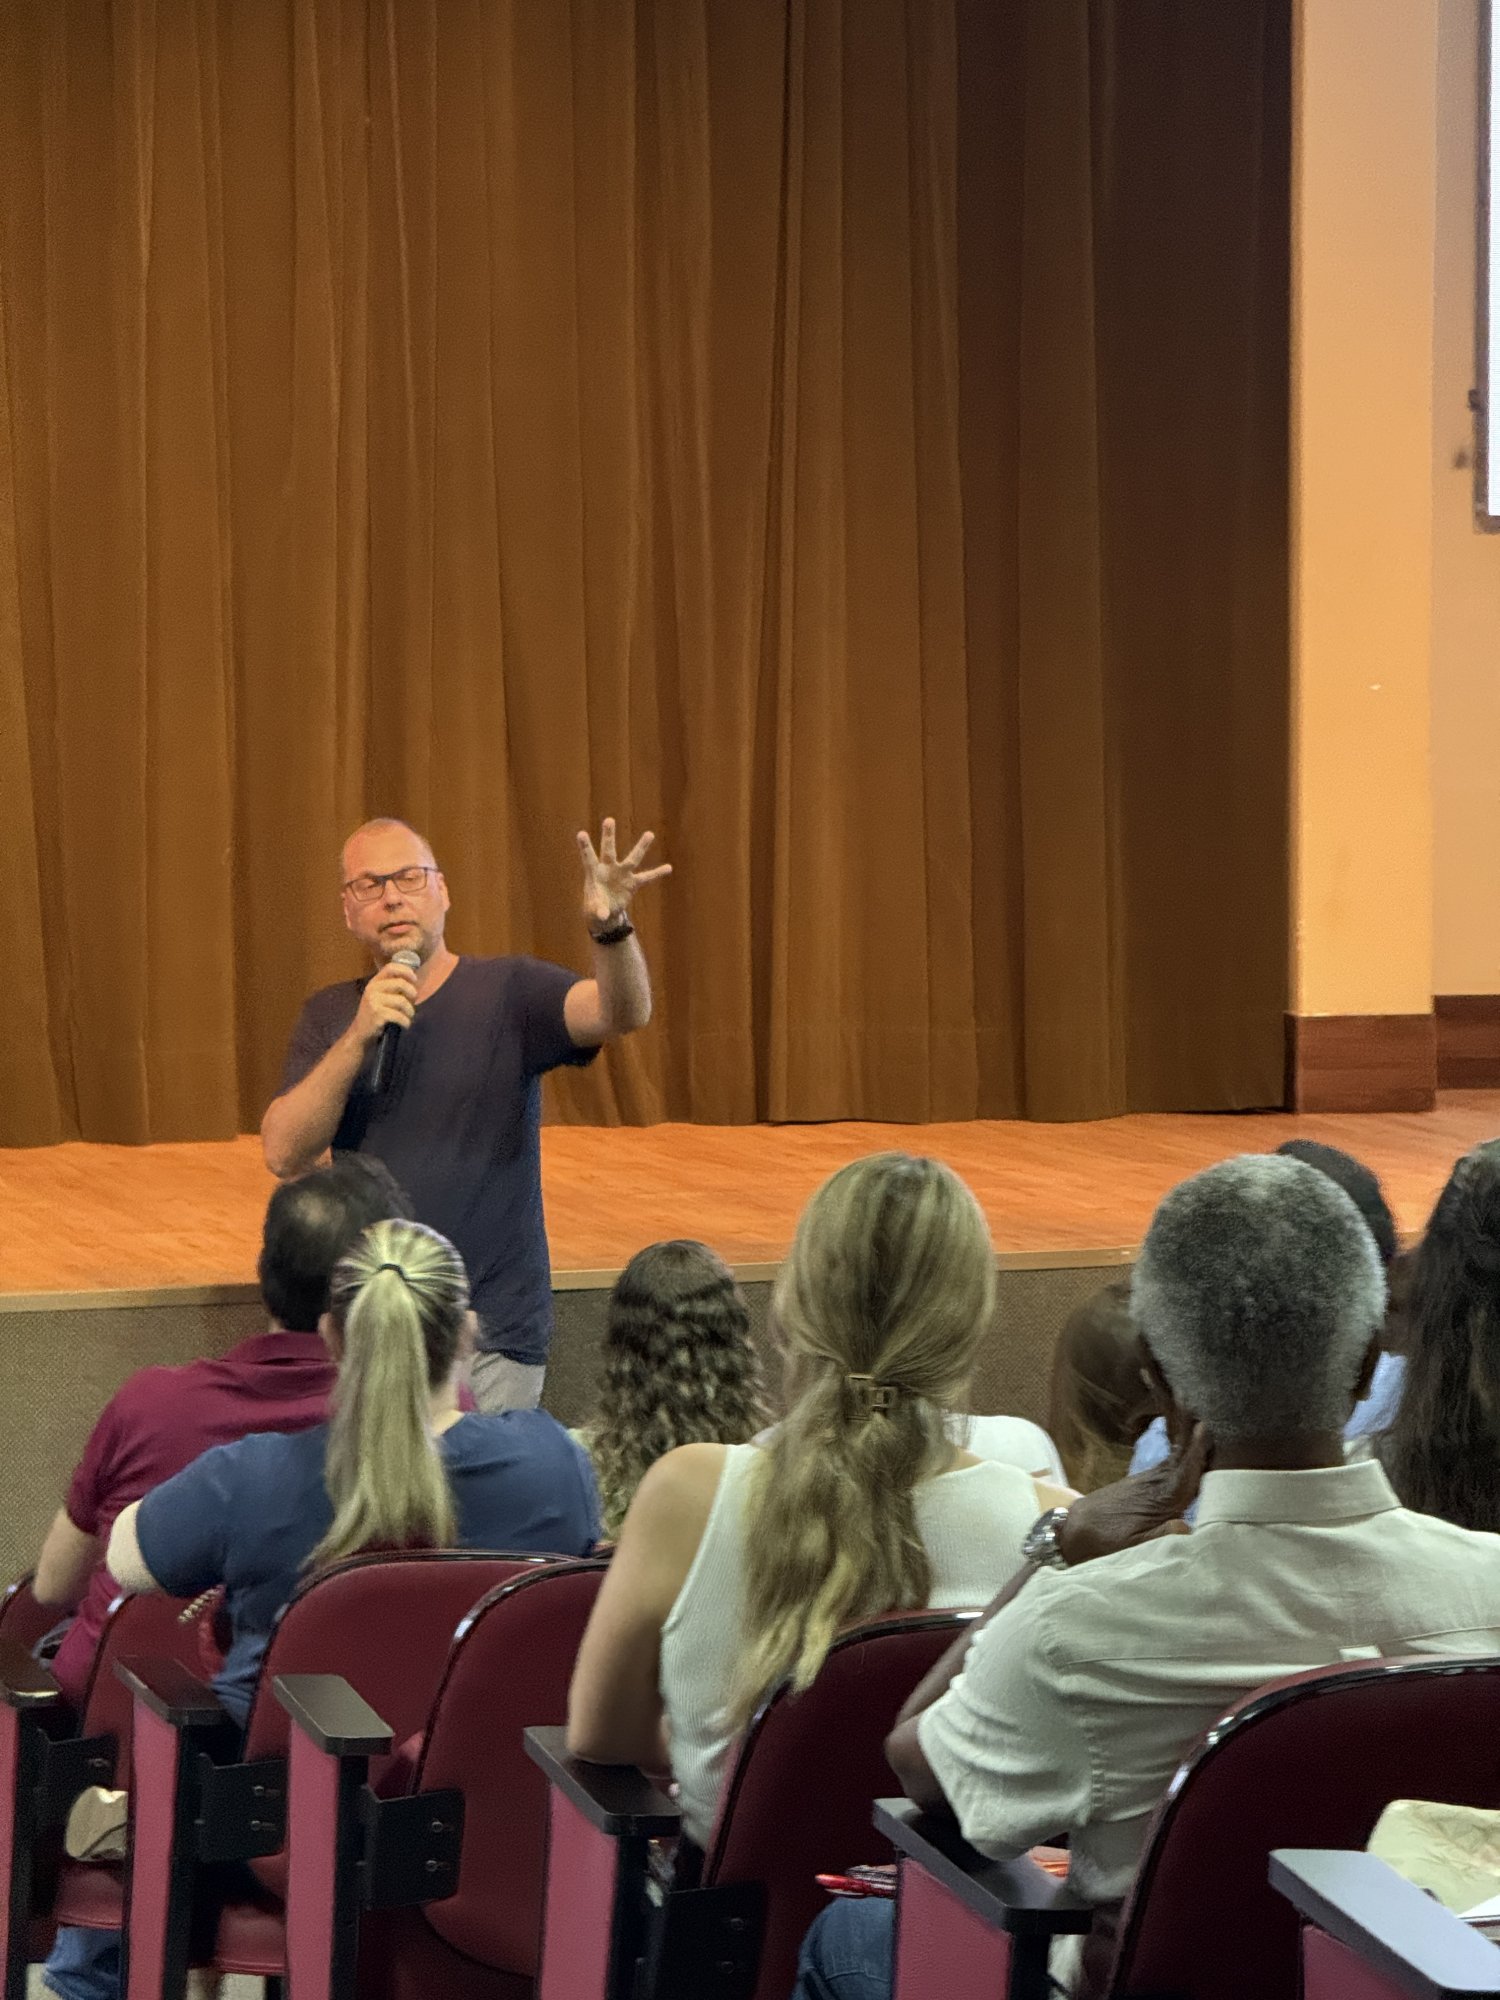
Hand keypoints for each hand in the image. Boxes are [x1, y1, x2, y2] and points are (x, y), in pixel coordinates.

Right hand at [349, 958, 418, 1048]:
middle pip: (400, 983)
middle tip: (413, 1003)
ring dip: (410, 1011)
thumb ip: (392, 988)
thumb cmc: (375, 1015)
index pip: (390, 967)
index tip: (414, 979)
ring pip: (402, 1001)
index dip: (405, 971)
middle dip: (412, 993)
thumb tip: (414, 983)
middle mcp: (372, 989)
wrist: (360, 1033)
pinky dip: (406, 1022)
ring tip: (408, 1016)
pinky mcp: (377, 1014)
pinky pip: (400, 1016)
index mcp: (374, 982)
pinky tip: (405, 1025)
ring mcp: (374, 1001)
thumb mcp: (379, 997)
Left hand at [577, 818, 672, 931]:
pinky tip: (668, 868)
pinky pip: (647, 877)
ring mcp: (622, 874)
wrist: (605, 911)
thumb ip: (599, 910)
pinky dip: (657, 873)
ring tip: (650, 834)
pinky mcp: (632, 883)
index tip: (581, 833)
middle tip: (609, 820)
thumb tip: (604, 915)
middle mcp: (608, 868)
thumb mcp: (594, 911)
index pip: (589, 857)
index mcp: (594, 873)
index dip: (585, 847)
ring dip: (641, 847)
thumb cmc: (595, 906)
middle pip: (608, 850)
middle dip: (608, 836)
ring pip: (632, 858)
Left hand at [1055, 1423, 1210, 1566]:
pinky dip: (1178, 1447)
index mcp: (1160, 1499)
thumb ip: (1160, 1535)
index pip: (1184, 1472)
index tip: (1203, 1428)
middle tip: (1201, 1403)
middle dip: (1191, 1432)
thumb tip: (1187, 1526)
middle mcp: (1156, 1484)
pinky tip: (1186, 1440)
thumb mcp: (1133, 1545)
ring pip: (1175, 1456)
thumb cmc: (1106, 1540)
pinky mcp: (1142, 1481)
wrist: (1076, 1528)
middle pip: (1182, 1456)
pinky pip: (1168, 1461)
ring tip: (1197, 1411)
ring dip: (1185, 1434)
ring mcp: (1148, 1480)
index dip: (1195, 1452)